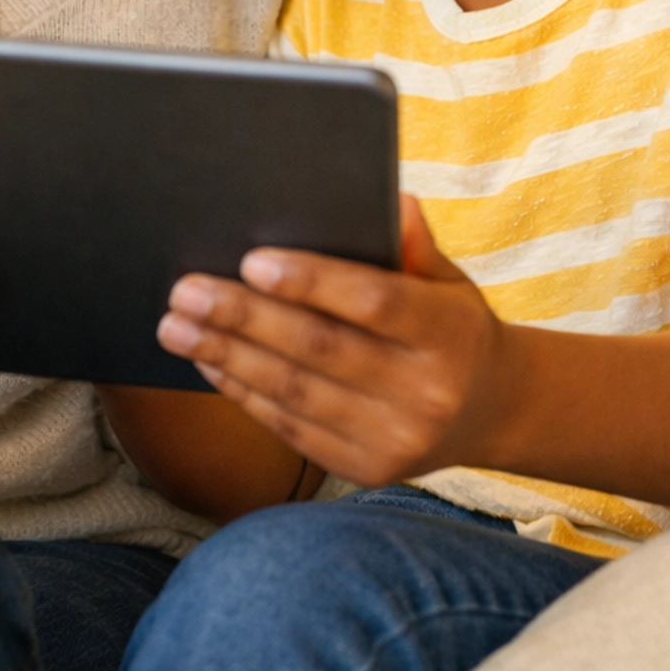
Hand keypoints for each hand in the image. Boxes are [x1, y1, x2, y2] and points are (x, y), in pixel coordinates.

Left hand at [156, 197, 515, 488]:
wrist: (491, 411)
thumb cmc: (453, 326)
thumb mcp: (450, 280)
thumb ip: (416, 245)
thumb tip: (391, 200)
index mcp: (450, 333)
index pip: (375, 302)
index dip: (313, 281)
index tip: (251, 261)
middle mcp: (426, 392)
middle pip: (321, 349)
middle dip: (245, 317)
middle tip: (187, 290)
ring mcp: (395, 439)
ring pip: (295, 392)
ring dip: (228, 355)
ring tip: (177, 325)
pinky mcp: (366, 470)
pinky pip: (291, 426)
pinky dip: (243, 392)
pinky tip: (209, 360)